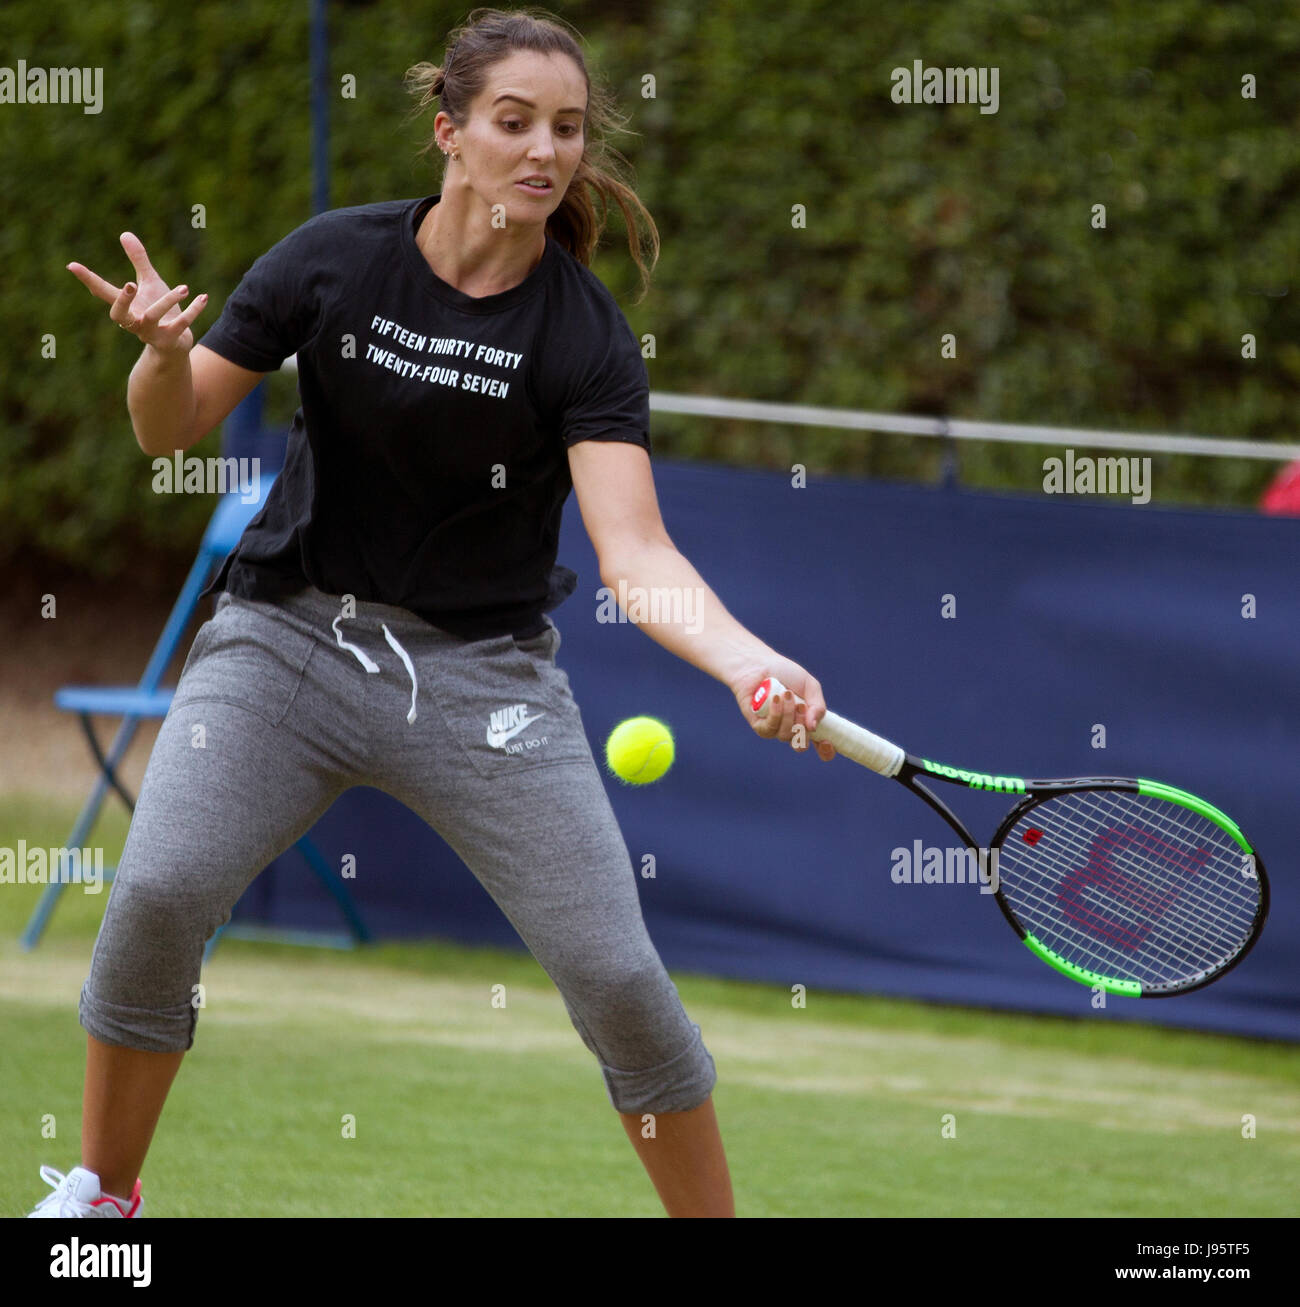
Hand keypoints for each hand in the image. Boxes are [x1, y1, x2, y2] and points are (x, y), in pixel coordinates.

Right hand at [67, 232, 206, 355]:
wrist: (176, 345)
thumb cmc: (160, 311)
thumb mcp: (149, 284)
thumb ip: (138, 261)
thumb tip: (125, 233)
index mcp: (126, 307)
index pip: (103, 292)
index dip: (88, 279)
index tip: (72, 265)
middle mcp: (134, 322)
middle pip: (118, 315)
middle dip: (121, 301)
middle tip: (129, 284)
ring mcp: (151, 333)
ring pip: (153, 318)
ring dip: (168, 301)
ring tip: (184, 287)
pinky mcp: (170, 340)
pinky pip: (181, 325)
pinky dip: (193, 311)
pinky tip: (203, 297)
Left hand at [731, 656, 835, 760]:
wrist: (759, 664)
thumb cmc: (785, 673)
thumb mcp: (810, 686)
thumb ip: (818, 706)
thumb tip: (813, 727)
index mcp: (808, 721)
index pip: (821, 746)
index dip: (826, 751)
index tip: (826, 742)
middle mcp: (792, 729)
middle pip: (801, 745)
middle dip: (802, 726)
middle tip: (801, 705)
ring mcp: (775, 729)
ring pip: (786, 735)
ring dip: (789, 714)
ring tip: (786, 694)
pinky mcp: (759, 726)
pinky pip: (770, 729)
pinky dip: (775, 713)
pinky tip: (775, 698)